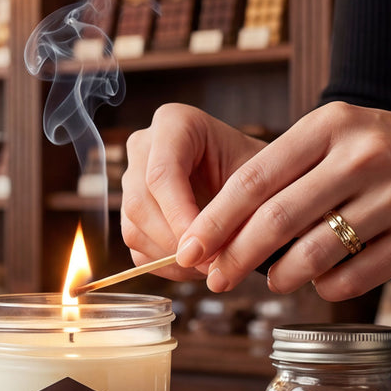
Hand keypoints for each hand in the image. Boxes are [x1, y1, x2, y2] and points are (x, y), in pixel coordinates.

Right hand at [120, 103, 266, 281]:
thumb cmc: (260, 172)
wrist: (255, 178)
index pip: (162, 174)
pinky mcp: (131, 211)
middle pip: (141, 204)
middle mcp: (143, 147)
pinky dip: (165, 266)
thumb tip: (212, 255)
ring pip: (134, 229)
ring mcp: (132, 179)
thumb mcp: (258, 181)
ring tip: (210, 267)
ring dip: (171, 258)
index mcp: (173, 123)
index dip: (180, 216)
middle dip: (176, 242)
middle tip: (212, 265)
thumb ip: (236, 211)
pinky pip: (137, 248)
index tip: (206, 247)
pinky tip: (196, 266)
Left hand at [123, 101, 390, 300]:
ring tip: (272, 282)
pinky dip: (327, 286)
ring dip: (281, 277)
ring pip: (314, 252)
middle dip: (235, 256)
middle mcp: (362, 156)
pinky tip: (320, 282)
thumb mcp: (342, 136)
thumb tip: (221, 227)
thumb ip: (288, 171)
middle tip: (214, 278)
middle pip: (276, 219)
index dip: (214, 220)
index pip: (255, 179)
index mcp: (331, 125)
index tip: (188, 248)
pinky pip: (354, 275)